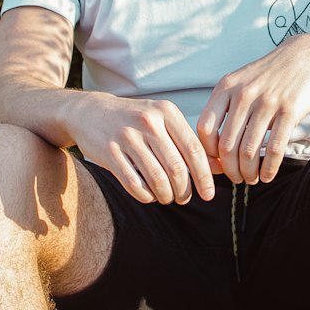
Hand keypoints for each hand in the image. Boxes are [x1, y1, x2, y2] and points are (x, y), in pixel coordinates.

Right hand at [67, 92, 214, 204]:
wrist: (91, 112)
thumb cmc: (136, 121)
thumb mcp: (162, 121)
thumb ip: (188, 142)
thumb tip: (219, 168)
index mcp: (166, 112)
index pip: (194, 150)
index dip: (204, 177)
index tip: (209, 194)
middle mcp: (148, 121)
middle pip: (177, 168)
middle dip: (184, 190)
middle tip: (184, 198)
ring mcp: (127, 136)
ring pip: (157, 179)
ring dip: (166, 195)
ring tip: (168, 197)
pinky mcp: (110, 152)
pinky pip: (134, 184)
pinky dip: (146, 195)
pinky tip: (149, 195)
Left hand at [197, 35, 309, 184]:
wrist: (306, 56)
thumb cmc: (269, 76)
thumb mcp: (241, 82)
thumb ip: (225, 108)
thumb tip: (213, 148)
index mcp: (226, 87)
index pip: (205, 128)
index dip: (209, 152)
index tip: (218, 161)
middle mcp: (244, 94)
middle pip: (226, 145)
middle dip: (230, 169)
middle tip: (236, 178)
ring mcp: (267, 102)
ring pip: (249, 151)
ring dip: (248, 173)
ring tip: (251, 179)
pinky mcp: (290, 111)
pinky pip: (274, 149)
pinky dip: (269, 169)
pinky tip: (268, 175)